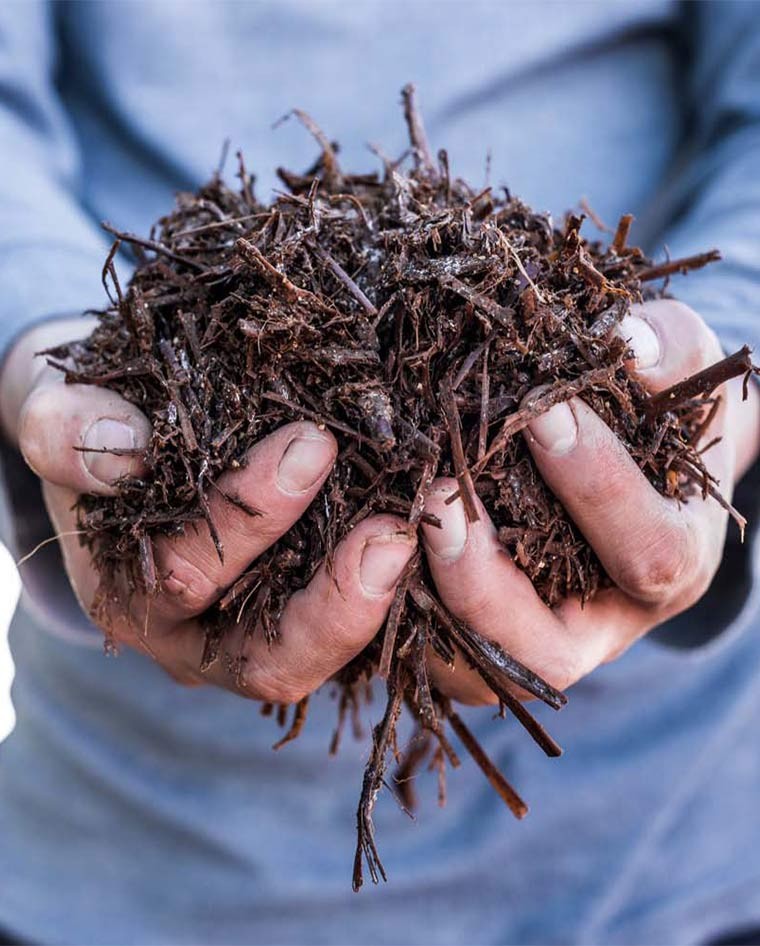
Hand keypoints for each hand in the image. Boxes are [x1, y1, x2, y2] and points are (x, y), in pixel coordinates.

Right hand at [1, 319, 415, 701]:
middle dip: (332, 598)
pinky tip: (428, 546)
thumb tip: (124, 448)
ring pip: (321, 661)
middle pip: (269, 660)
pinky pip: (350, 632)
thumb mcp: (60, 419)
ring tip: (419, 540)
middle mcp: (195, 637)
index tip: (310, 445)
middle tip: (390, 528)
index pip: (187, 580)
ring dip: (373, 608)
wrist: (125, 440)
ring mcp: (251, 637)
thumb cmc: (98, 427)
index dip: (249, 521)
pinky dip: (389, 600)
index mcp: (131, 597)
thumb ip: (70, 433)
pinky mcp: (298, 620)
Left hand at [421, 300, 759, 703]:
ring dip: (424, 602)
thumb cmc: (651, 407)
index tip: (543, 411)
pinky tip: (361, 541)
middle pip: (546, 654)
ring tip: (390, 526)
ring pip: (472, 665)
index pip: (645, 554)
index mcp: (669, 568)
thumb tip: (626, 340)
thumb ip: (668, 352)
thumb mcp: (679, 372)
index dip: (596, 488)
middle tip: (439, 506)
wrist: (622, 449)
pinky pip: (430, 645)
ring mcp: (531, 639)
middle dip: (485, 582)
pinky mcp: (474, 633)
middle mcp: (599, 625)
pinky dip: (393, 604)